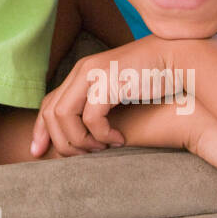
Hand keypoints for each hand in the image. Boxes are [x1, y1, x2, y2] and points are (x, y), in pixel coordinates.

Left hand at [31, 37, 177, 156]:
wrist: (178, 59)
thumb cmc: (152, 80)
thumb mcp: (117, 93)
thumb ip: (98, 106)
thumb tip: (83, 135)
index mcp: (81, 74)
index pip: (49, 104)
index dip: (41, 130)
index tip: (38, 153)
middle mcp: (82, 71)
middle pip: (51, 113)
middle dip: (60, 141)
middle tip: (81, 157)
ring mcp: (93, 74)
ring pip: (65, 116)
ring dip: (80, 140)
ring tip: (101, 149)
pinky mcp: (108, 82)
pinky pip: (91, 117)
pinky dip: (102, 135)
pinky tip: (118, 141)